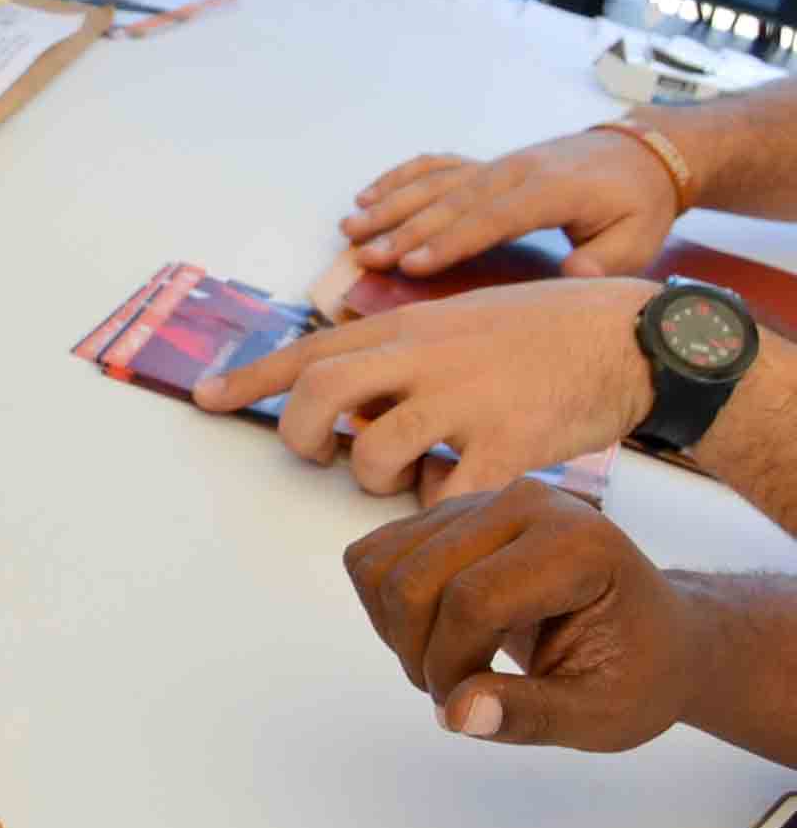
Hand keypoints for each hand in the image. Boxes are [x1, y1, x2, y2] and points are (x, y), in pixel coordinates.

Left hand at [195, 278, 656, 495]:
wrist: (628, 337)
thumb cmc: (537, 332)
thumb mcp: (453, 319)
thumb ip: (395, 348)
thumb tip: (338, 376)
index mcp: (404, 327)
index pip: (306, 352)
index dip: (248, 379)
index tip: (200, 398)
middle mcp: (422, 357)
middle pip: (319, 397)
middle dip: (302, 437)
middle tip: (320, 457)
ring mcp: (464, 400)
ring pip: (371, 454)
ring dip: (374, 478)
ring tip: (407, 474)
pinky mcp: (510, 445)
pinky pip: (446, 496)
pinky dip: (440, 507)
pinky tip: (459, 496)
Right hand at [342, 130, 679, 277]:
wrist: (642, 152)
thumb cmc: (638, 204)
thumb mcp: (639, 240)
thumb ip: (604, 262)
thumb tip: (569, 275)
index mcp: (552, 191)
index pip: (493, 218)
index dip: (452, 241)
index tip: (413, 264)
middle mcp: (515, 171)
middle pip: (452, 201)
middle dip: (405, 229)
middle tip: (366, 254)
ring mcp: (498, 163)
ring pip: (436, 183)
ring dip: (392, 205)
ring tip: (352, 227)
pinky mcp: (489, 162)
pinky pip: (437, 165)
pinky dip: (401, 177)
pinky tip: (370, 194)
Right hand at [342, 480, 702, 749]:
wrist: (653, 634)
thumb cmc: (639, 674)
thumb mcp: (605, 717)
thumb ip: (533, 717)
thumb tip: (459, 716)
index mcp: (576, 544)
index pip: (473, 599)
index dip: (453, 666)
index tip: (470, 709)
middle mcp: (523, 503)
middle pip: (414, 578)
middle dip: (418, 654)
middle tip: (456, 695)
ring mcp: (478, 502)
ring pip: (379, 564)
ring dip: (395, 631)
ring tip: (447, 664)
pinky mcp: (446, 514)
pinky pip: (373, 556)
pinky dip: (384, 609)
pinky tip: (434, 635)